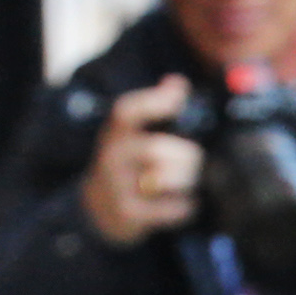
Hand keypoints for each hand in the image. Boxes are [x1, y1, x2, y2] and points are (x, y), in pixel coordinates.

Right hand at [78, 79, 201, 247]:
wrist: (99, 209)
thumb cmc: (129, 166)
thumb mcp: (132, 136)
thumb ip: (154, 110)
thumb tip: (177, 81)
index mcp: (117, 132)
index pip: (128, 110)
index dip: (154, 100)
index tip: (178, 91)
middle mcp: (112, 155)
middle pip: (155, 149)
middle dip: (186, 156)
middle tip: (196, 160)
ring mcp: (117, 186)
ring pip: (162, 179)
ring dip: (186, 180)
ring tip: (191, 182)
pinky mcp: (128, 214)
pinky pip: (169, 209)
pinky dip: (186, 207)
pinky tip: (185, 203)